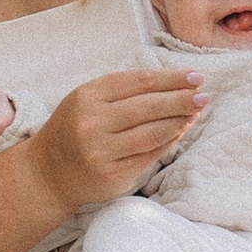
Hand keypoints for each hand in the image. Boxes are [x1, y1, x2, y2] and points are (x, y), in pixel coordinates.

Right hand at [30, 66, 202, 211]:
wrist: (48, 173)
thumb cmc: (74, 129)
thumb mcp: (89, 100)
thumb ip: (125, 91)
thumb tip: (176, 84)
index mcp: (88, 96)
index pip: (140, 81)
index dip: (171, 78)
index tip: (195, 76)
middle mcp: (93, 123)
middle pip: (150, 106)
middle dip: (182, 99)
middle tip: (204, 95)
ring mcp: (102, 152)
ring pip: (154, 132)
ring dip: (181, 121)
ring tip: (196, 112)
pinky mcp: (113, 176)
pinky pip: (151, 154)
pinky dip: (169, 141)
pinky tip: (180, 131)